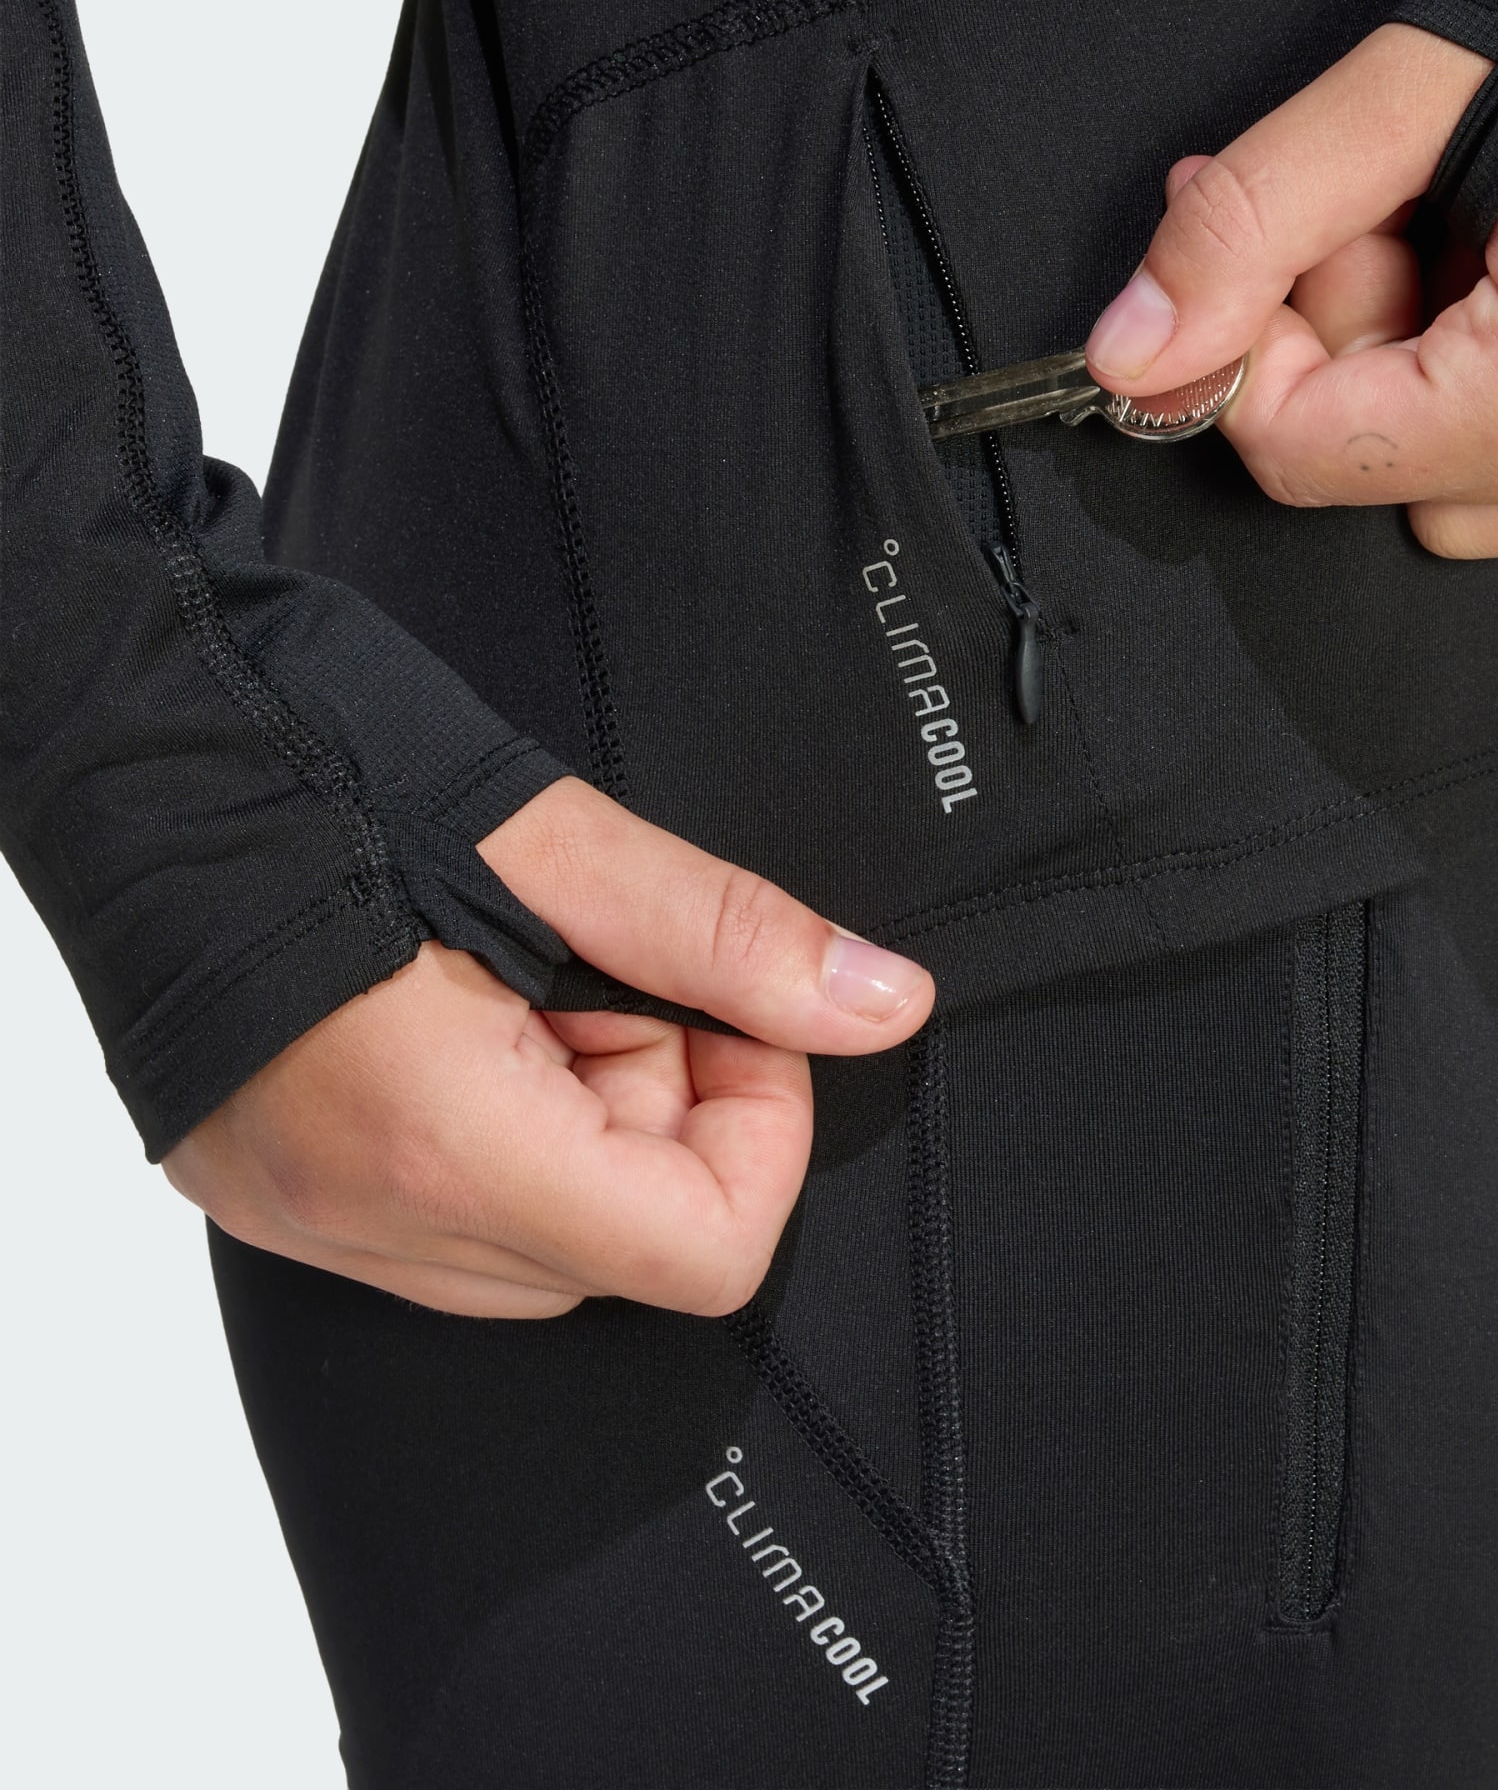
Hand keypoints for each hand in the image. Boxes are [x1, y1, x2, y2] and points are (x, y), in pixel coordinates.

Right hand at [163, 778, 932, 1318]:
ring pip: (544, 1247)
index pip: (701, 1254)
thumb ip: (730, 941)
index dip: (761, 1130)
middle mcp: (361, 1217)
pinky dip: (500, 1134)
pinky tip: (461, 1016)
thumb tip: (884, 1005)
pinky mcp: (272, 1194)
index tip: (729, 1015)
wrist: (125, 730)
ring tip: (519, 981)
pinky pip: (449, 1223)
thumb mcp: (552, 841)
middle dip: (663, 1104)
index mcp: (440, 1139)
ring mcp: (302, 1220)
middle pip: (627, 1251)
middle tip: (602, 973)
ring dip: (583, 1117)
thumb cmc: (314, 756)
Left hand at [1084, 24, 1497, 557]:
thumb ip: (1246, 230)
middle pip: (1377, 475)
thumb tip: (1131, 356)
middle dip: (1344, 346)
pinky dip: (1488, 397)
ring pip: (1447, 490)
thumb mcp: (1403, 92)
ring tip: (1475, 243)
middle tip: (1386, 214)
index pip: (1312, 456)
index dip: (1250, 354)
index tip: (1255, 258)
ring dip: (1415, 380)